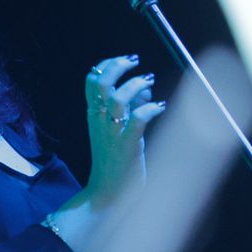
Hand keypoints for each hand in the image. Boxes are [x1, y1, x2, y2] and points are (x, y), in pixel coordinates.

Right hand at [81, 53, 165, 208]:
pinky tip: (160, 106)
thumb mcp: (117, 130)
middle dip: (118, 67)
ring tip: (149, 82)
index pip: (92, 81)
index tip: (124, 59)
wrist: (107, 192)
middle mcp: (100, 121)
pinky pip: (138, 120)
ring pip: (119, 98)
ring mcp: (112, 133)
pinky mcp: (127, 145)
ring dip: (136, 85)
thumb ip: (129, 107)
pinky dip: (151, 108)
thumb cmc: (115, 161)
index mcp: (94, 115)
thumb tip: (145, 87)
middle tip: (134, 61)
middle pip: (102, 83)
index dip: (107, 65)